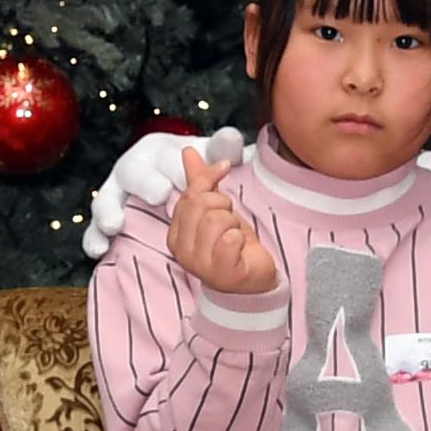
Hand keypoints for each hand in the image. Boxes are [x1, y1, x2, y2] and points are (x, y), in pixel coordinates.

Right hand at [81, 122, 242, 259]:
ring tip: (116, 225)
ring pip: (105, 200)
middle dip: (147, 183)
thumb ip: (223, 148)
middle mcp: (132, 169)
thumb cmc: (195, 170)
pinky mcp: (106, 217)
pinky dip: (94, 238)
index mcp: (157, 151)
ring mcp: (115, 194)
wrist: (174, 182)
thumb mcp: (212, 156)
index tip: (184, 180)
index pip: (166, 158)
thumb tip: (231, 138)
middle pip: (133, 173)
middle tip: (161, 195)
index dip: (174, 168)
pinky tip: (99, 250)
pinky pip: (95, 229)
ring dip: (109, 212)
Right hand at [168, 151, 282, 295]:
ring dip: (234, 224)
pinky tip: (239, 249)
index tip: (224, 170)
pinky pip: (230, 239)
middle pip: (201, 204)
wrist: (253, 278)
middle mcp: (183, 251)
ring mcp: (200, 265)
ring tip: (235, 237)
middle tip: (230, 221)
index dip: (209, 180)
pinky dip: (240, 239)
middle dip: (224, 206)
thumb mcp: (216, 209)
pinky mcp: (221, 274)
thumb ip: (201, 182)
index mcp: (176, 235)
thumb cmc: (232, 245)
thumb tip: (189, 152)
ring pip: (217, 220)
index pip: (188, 195)